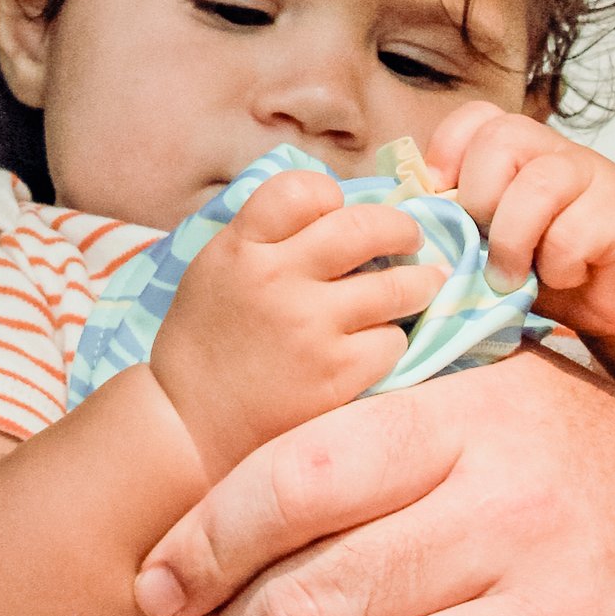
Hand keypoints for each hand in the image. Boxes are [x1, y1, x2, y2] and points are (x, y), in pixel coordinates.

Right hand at [147, 168, 444, 482]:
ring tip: (425, 283)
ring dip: (420, 281)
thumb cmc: (206, 343)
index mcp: (243, 248)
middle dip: (401, 227)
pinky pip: (392, 341)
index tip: (339, 211)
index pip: (301, 189)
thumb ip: (266, 237)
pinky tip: (380, 342)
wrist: (189, 426)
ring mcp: (311, 329)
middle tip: (411, 236)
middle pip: (364, 227)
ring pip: (397, 286)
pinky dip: (390, 339)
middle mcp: (279, 280)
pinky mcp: (337, 375)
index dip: (329, 195)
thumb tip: (334, 211)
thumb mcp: (216, 269)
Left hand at [427, 98, 614, 352]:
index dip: (447, 152)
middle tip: (483, 245)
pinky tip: (566, 277)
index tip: (441, 199)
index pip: (475, 118)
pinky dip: (558, 266)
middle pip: (501, 138)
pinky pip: (573, 233)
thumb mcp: (502, 241)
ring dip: (513, 240)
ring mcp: (594, 179)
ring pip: (537, 184)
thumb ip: (465, 223)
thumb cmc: (560, 266)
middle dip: (478, 197)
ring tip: (512, 276)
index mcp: (522, 152)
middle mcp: (557, 154)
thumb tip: (408, 221)